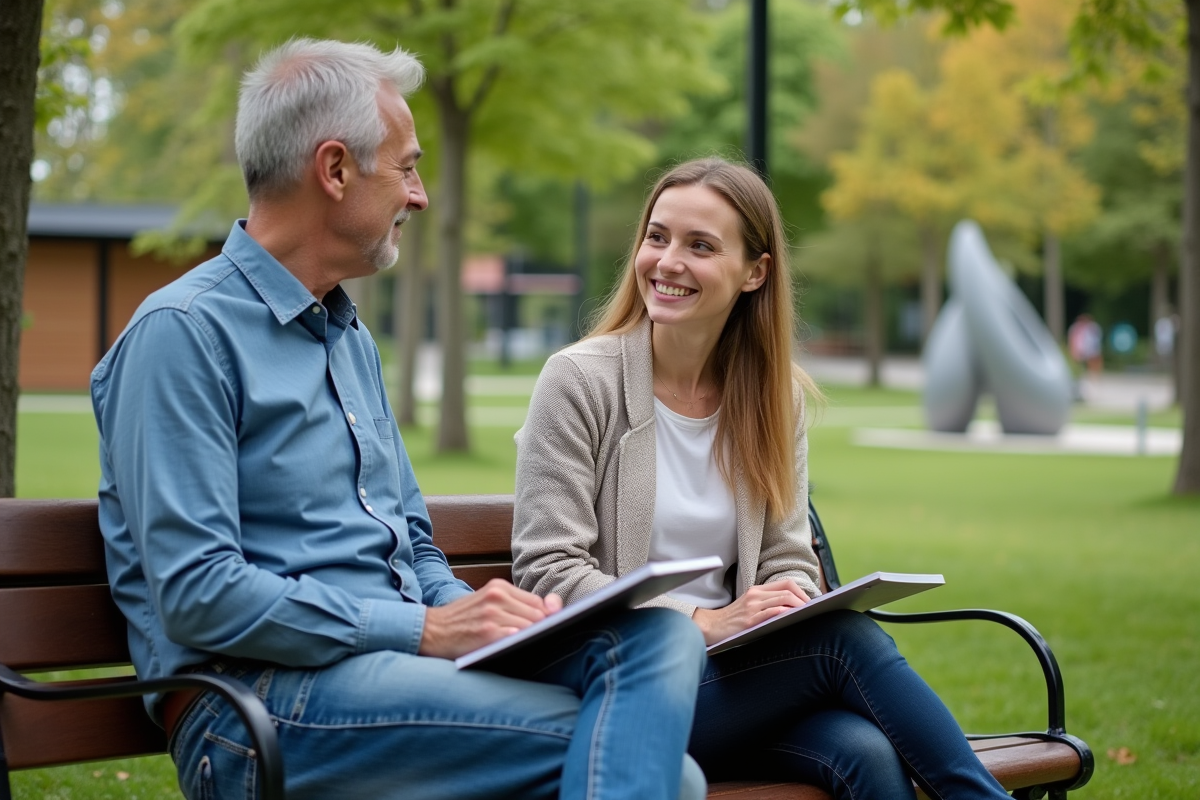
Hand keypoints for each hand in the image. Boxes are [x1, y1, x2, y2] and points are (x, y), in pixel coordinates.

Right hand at [419, 579, 562, 658]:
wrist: (429, 630)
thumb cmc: (461, 620)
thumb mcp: (488, 602)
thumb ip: (517, 604)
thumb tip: (555, 607)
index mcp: (499, 586)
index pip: (539, 602)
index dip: (547, 618)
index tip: (549, 630)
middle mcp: (497, 596)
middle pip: (539, 614)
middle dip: (543, 630)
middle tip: (540, 642)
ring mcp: (492, 614)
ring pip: (531, 627)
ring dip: (533, 639)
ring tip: (528, 648)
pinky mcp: (487, 633)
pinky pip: (516, 638)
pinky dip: (521, 645)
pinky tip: (516, 650)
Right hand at [691, 580, 808, 645]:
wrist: (711, 626)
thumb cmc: (732, 619)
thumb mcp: (749, 605)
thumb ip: (766, 603)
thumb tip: (791, 609)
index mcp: (756, 590)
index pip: (785, 583)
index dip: (801, 591)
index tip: (810, 601)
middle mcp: (755, 595)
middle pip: (787, 589)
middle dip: (804, 599)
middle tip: (813, 609)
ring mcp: (752, 606)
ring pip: (782, 599)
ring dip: (799, 606)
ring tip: (808, 613)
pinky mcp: (750, 620)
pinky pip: (772, 612)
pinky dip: (785, 612)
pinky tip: (793, 617)